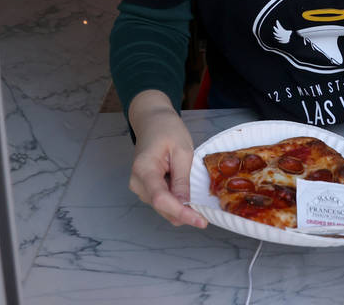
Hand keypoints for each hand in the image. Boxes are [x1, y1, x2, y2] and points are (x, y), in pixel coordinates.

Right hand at [127, 90, 206, 228]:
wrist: (152, 121)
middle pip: (162, 207)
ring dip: (180, 207)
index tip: (200, 221)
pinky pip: (163, 202)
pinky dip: (176, 202)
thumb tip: (185, 205)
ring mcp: (140, 187)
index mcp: (144, 169)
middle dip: (184, 213)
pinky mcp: (146, 188)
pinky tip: (186, 192)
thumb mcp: (182, 151)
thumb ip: (182, 180)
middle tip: (206, 213)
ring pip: (163, 208)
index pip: (161, 199)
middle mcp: (137, 183)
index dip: (181, 213)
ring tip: (194, 194)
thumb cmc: (167, 129)